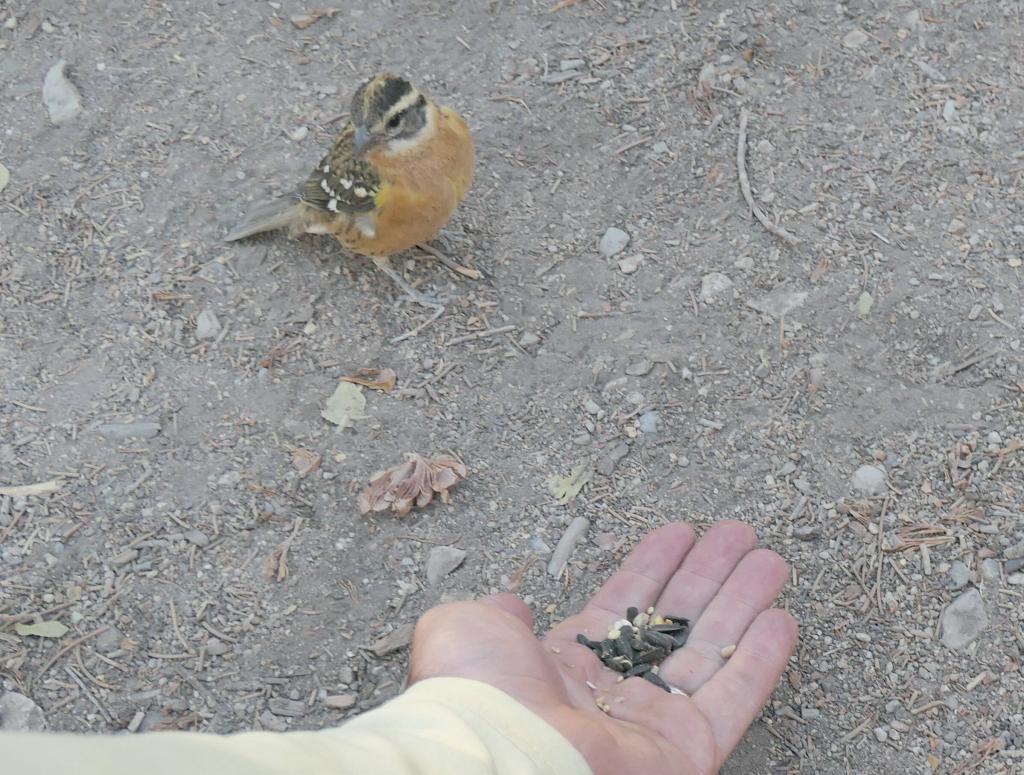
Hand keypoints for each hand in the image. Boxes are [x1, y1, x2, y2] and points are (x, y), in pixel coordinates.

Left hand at [409, 521, 797, 774]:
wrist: (500, 753)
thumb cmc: (478, 691)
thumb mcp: (470, 629)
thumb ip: (499, 613)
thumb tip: (512, 604)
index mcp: (565, 661)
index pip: (624, 602)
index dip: (654, 564)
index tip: (682, 532)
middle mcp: (614, 688)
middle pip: (676, 621)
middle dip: (709, 575)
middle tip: (739, 535)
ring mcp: (652, 720)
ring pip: (711, 651)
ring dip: (743, 603)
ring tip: (771, 561)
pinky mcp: (686, 751)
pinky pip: (732, 699)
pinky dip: (759, 660)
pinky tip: (780, 619)